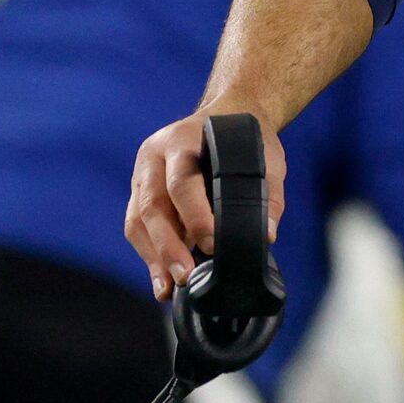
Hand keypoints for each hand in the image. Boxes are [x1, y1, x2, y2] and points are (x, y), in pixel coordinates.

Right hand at [126, 108, 286, 300]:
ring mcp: (142, 173)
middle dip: (168, 246)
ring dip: (154, 257)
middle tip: (184, 277)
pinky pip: (136, 228)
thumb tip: (265, 235)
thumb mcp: (265, 158)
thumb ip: (267, 195)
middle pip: (153, 205)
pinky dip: (149, 255)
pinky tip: (161, 280)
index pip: (182, 182)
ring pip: (138, 220)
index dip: (195, 216)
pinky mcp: (138, 192)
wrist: (228, 115)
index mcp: (182, 139)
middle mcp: (155, 155)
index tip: (213, 244)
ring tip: (169, 287)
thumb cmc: (247, 140)